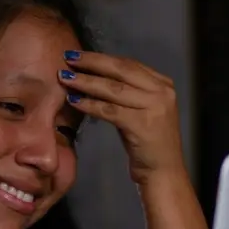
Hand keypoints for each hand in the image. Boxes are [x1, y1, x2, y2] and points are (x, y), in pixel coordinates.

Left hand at [60, 51, 184, 184]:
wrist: (164, 172)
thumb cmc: (149, 143)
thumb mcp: (142, 110)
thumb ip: (128, 92)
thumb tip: (95, 75)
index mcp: (163, 84)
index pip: (129, 64)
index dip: (102, 58)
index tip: (79, 56)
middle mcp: (162, 92)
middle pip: (121, 70)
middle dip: (92, 63)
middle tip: (68, 58)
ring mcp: (154, 108)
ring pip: (113, 89)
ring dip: (86, 82)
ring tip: (65, 78)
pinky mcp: (142, 125)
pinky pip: (110, 110)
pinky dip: (89, 104)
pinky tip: (74, 100)